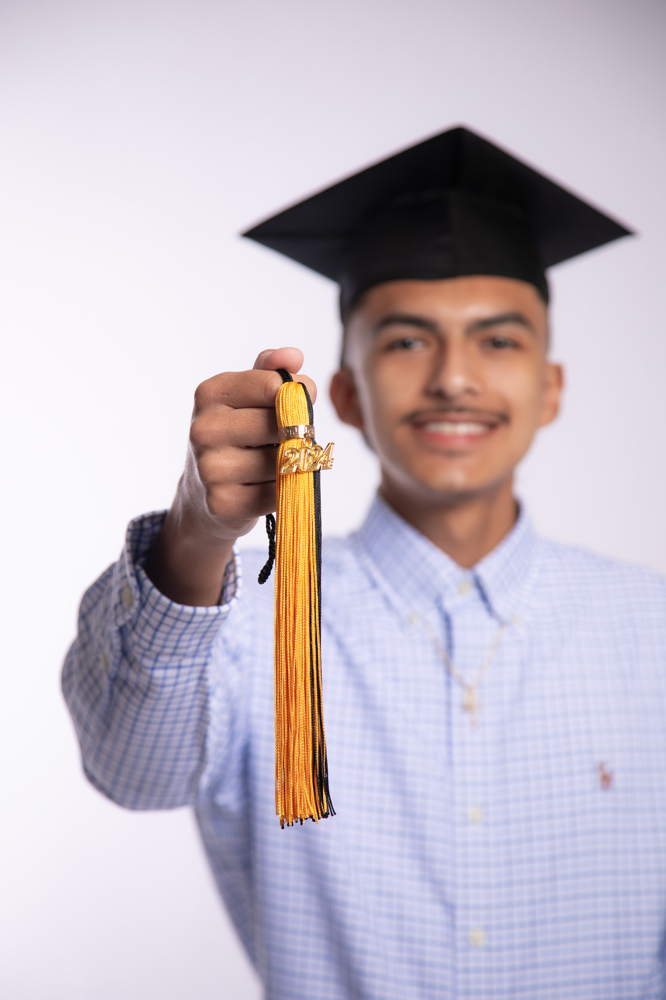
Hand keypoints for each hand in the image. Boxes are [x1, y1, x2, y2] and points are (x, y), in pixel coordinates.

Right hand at [144, 348, 316, 605]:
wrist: (202, 492)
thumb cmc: (235, 435)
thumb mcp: (246, 395)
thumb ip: (271, 370)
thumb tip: (294, 357)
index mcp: (210, 393)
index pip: (273, 385)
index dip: (297, 395)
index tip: (298, 402)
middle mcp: (203, 428)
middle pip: (281, 425)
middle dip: (295, 433)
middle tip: (288, 439)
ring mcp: (209, 467)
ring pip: (282, 461)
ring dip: (289, 464)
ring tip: (270, 464)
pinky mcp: (222, 502)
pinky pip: (278, 492)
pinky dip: (281, 490)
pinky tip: (262, 486)